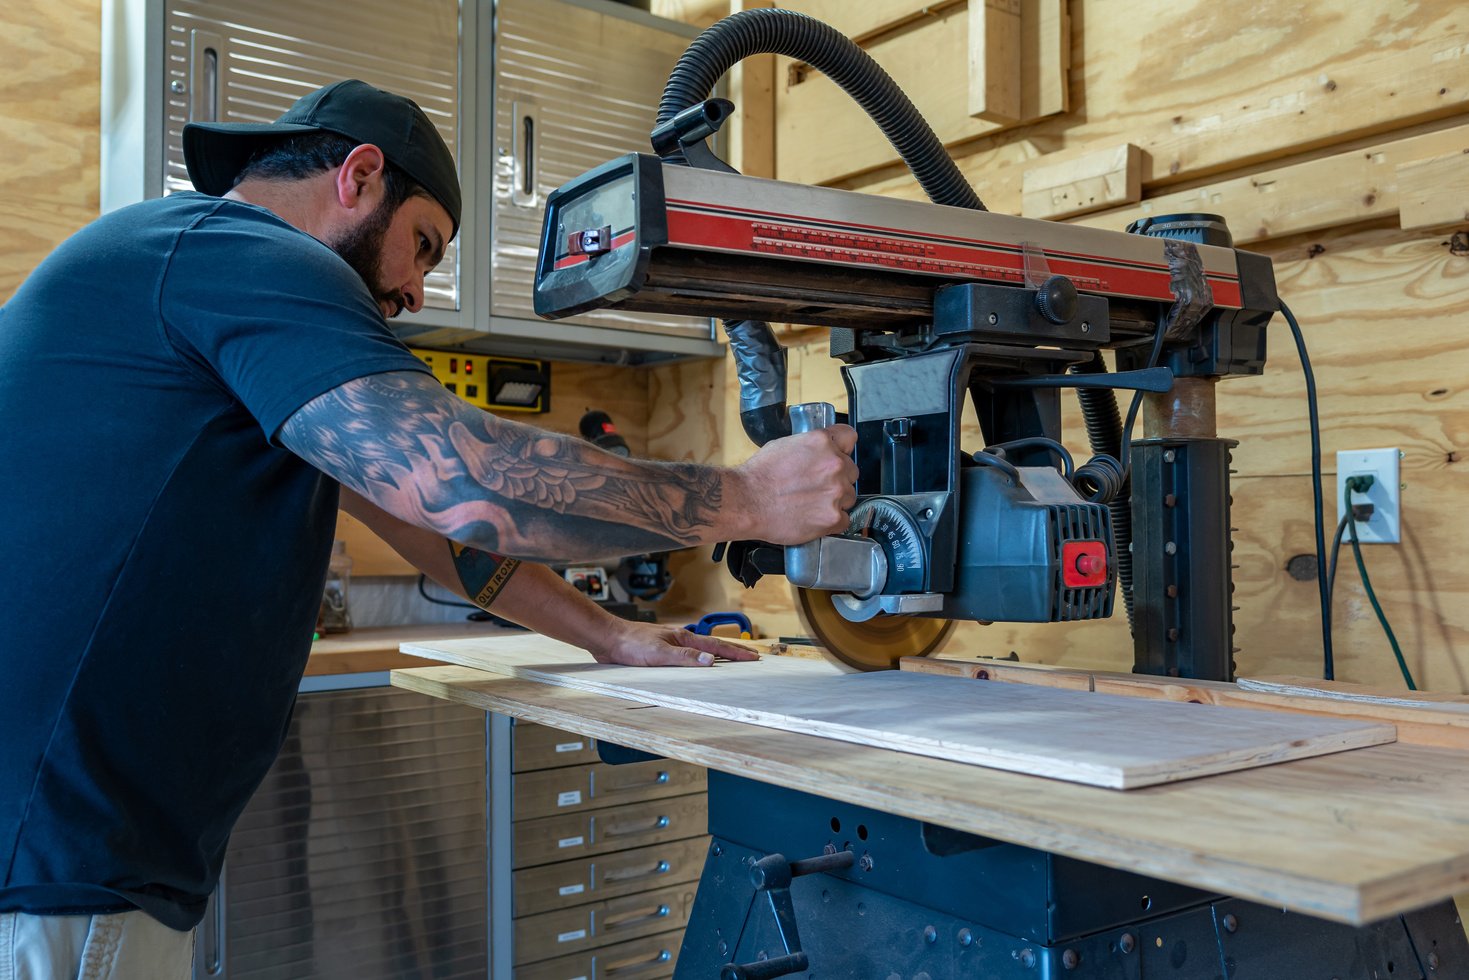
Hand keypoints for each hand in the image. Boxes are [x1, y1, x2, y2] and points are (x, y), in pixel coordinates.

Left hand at [587, 620, 761, 666]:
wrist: (608, 638)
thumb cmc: (630, 643)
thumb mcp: (659, 653)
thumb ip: (685, 657)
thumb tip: (711, 660)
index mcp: (683, 638)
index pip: (716, 646)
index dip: (735, 653)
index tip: (753, 657)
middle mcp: (680, 639)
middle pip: (712, 645)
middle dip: (732, 652)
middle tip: (750, 657)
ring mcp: (670, 643)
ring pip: (700, 649)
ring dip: (717, 654)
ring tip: (730, 659)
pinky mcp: (660, 650)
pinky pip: (687, 655)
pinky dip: (699, 658)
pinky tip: (697, 663)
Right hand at [732, 424, 858, 544]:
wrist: (746, 501)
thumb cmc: (758, 475)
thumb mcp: (784, 445)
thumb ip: (810, 447)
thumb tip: (818, 453)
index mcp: (822, 442)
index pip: (849, 437)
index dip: (842, 448)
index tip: (838, 455)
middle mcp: (834, 464)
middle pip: (851, 471)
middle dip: (837, 478)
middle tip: (816, 486)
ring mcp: (836, 492)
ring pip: (849, 497)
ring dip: (835, 501)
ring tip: (811, 504)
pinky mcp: (833, 518)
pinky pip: (845, 520)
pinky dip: (832, 522)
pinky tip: (814, 518)